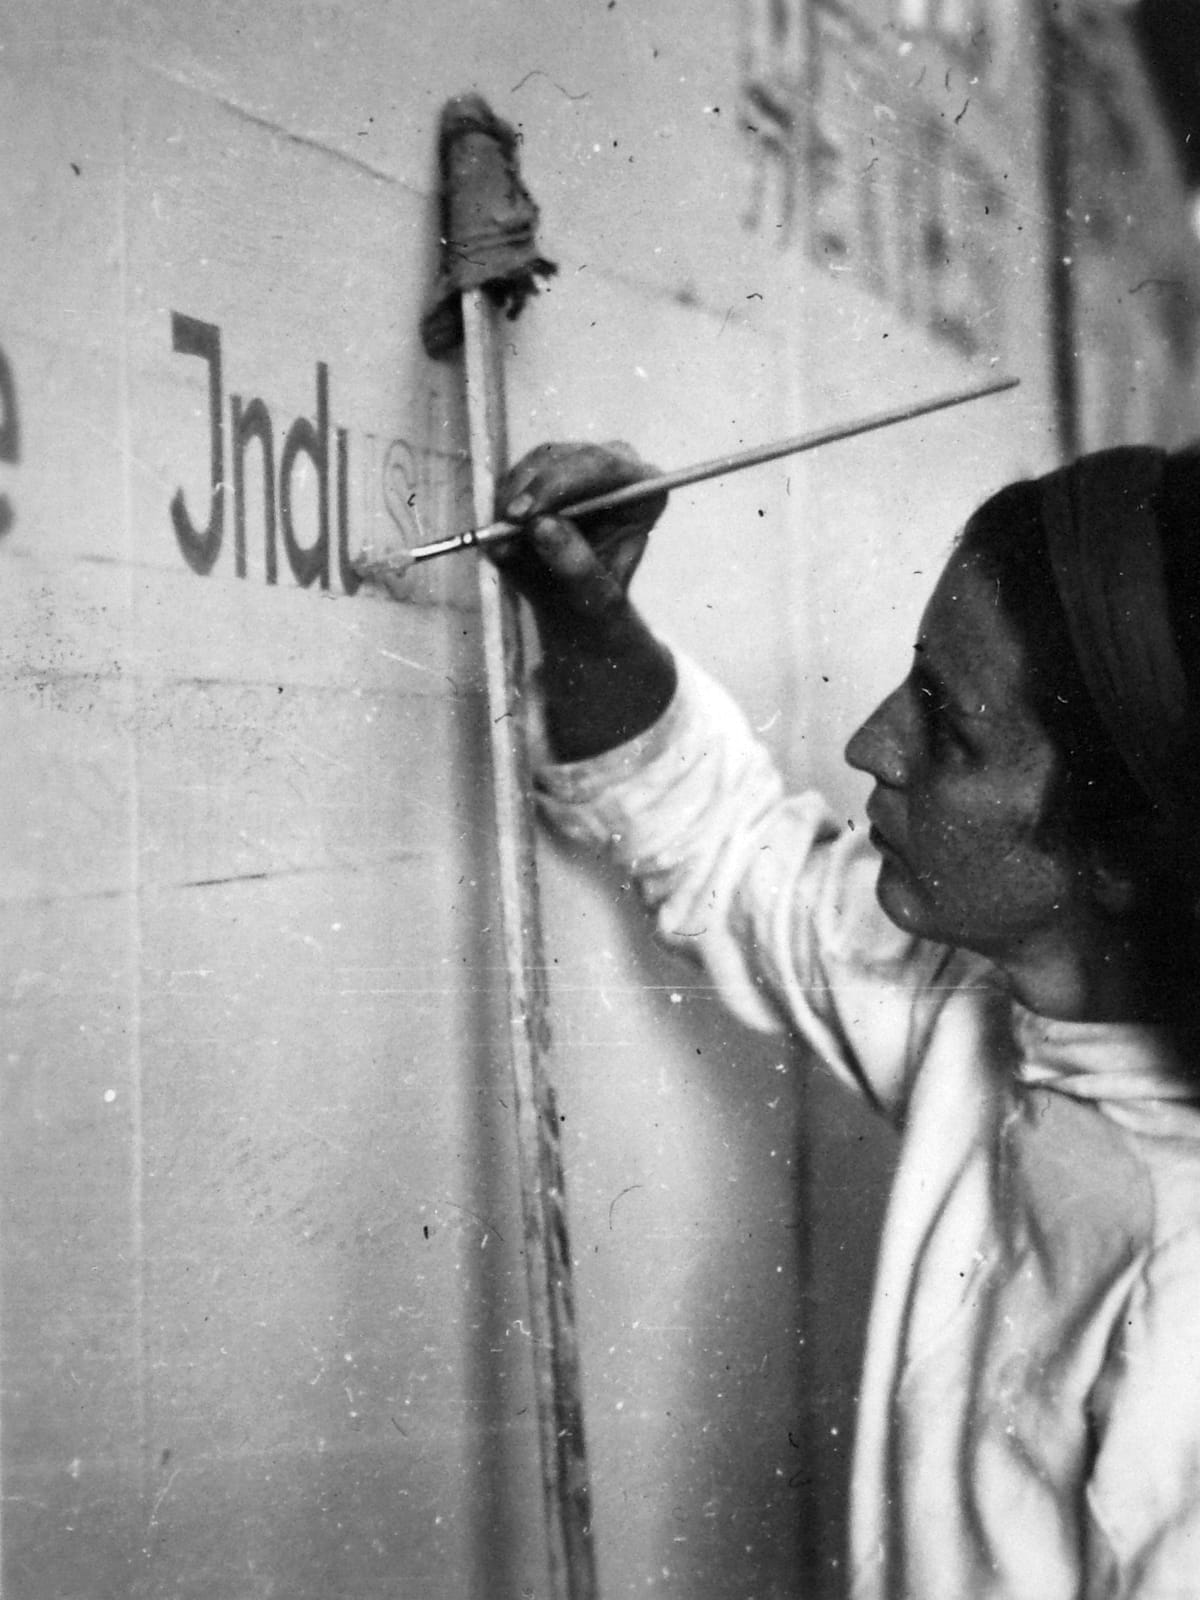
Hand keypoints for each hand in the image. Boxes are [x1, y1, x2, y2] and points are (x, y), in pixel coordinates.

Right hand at [491, 442, 667, 635]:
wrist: (574, 602)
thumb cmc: (593, 600)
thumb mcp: (590, 596)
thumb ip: (573, 563)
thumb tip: (540, 525)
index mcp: (644, 490)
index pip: (602, 467)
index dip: (559, 484)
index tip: (527, 515)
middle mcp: (615, 467)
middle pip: (565, 458)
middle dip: (531, 490)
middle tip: (505, 523)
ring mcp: (579, 463)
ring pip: (535, 463)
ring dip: (513, 500)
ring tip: (506, 545)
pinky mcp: (546, 470)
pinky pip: (517, 476)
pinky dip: (504, 504)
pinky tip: (504, 536)